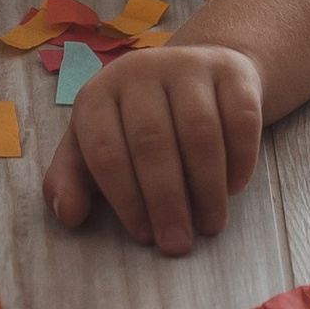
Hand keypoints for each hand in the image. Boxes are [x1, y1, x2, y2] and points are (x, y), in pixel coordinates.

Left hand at [44, 40, 263, 253]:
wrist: (192, 76)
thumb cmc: (135, 125)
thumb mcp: (94, 147)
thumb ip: (72, 181)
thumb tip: (69, 216)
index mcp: (97, 94)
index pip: (105, 150)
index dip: (124, 199)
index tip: (143, 236)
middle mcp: (139, 70)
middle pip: (152, 142)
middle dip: (166, 200)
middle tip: (178, 243)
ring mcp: (188, 64)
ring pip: (199, 130)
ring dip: (206, 186)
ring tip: (210, 224)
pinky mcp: (231, 69)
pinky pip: (240, 116)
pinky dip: (240, 157)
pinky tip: (234, 187)